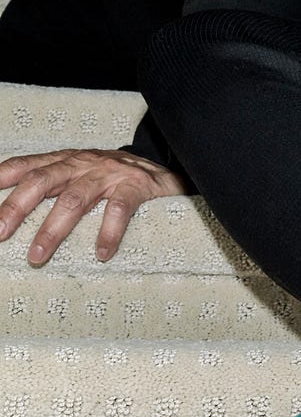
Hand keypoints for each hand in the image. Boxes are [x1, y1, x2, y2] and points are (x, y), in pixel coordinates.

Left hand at [0, 149, 186, 265]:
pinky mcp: (136, 186)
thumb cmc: (120, 177)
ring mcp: (109, 174)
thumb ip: (56, 185)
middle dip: (16, 208)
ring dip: (53, 229)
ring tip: (37, 255)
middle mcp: (82, 163)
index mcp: (66, 160)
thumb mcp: (82, 173)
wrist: (167, 170)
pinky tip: (101, 254)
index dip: (1, 179)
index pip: (25, 165)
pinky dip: (108, 232)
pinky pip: (119, 210)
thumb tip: (20, 208)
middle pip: (41, 182)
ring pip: (74, 200)